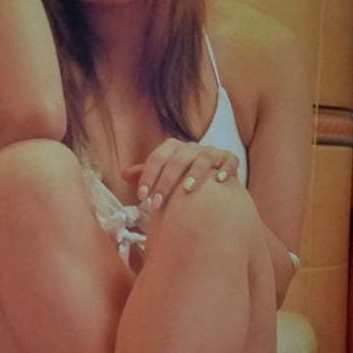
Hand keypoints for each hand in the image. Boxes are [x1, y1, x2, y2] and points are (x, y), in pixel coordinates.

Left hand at [121, 139, 239, 210]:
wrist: (210, 178)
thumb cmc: (181, 176)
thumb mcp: (162, 173)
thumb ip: (145, 173)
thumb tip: (122, 174)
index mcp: (173, 148)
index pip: (157, 158)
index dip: (147, 177)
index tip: (141, 197)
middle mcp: (192, 148)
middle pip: (178, 160)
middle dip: (166, 182)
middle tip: (157, 204)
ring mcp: (211, 152)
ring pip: (203, 159)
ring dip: (195, 174)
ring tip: (186, 190)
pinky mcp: (229, 159)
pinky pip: (229, 161)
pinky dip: (226, 169)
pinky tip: (219, 181)